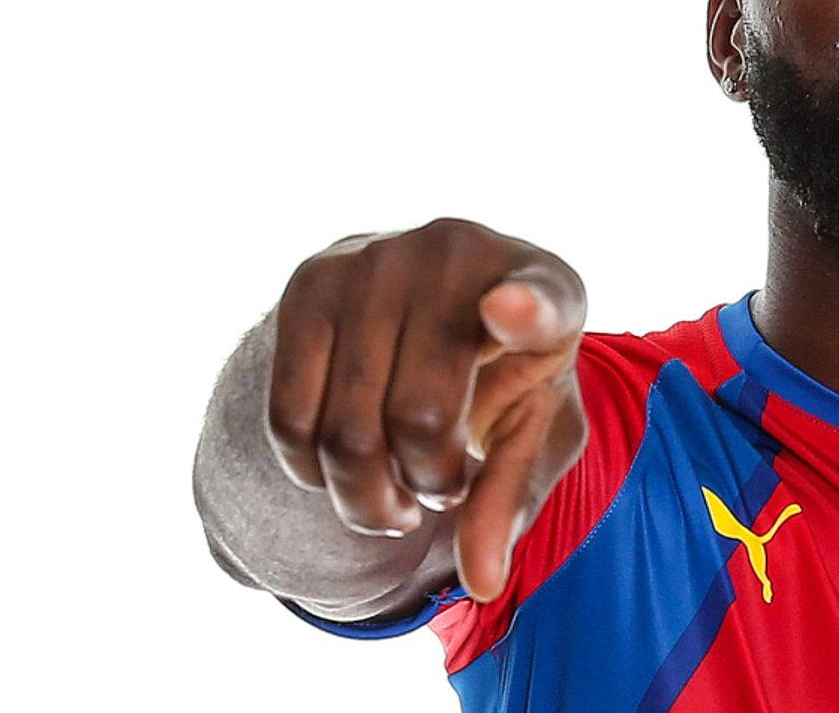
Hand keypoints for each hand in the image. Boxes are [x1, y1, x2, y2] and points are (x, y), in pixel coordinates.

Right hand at [265, 217, 587, 601]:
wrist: (449, 301)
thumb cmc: (509, 374)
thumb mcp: (534, 436)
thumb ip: (511, 500)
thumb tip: (483, 584)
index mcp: (550, 289)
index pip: (540, 302)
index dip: (526, 311)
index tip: (512, 309)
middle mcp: (462, 254)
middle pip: (419, 419)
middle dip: (425, 486)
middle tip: (439, 487)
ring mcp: (379, 258)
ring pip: (344, 428)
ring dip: (365, 494)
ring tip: (396, 486)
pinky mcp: (311, 280)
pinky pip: (288, 414)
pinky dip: (310, 469)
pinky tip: (342, 467)